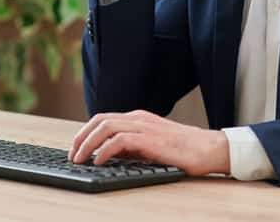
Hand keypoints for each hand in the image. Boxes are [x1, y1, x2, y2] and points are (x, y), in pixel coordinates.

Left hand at [67, 109, 229, 175]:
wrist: (207, 149)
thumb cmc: (182, 150)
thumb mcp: (151, 145)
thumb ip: (131, 146)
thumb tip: (108, 155)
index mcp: (138, 118)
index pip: (104, 118)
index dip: (85, 132)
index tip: (76, 147)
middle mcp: (138, 118)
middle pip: (100, 120)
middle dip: (81, 137)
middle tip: (72, 154)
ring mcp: (144, 126)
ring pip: (105, 127)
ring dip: (88, 143)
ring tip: (79, 159)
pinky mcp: (149, 139)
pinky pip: (119, 140)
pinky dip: (104, 150)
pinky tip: (98, 161)